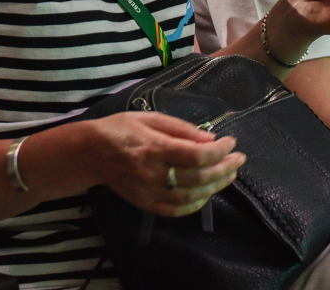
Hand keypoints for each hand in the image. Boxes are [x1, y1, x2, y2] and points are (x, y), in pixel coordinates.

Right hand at [86, 111, 243, 216]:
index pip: (197, 154)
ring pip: (191, 196)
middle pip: (198, 177)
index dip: (220, 150)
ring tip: (229, 175)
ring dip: (215, 186)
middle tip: (239, 159)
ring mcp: (149, 191)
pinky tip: (207, 194)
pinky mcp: (144, 203)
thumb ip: (181, 129)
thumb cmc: (120, 129)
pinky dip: (195, 204)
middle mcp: (153, 172)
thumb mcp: (150, 118)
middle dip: (224, 168)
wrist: (90, 153)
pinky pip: (175, 210)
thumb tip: (210, 138)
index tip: (231, 142)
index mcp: (155, 147)